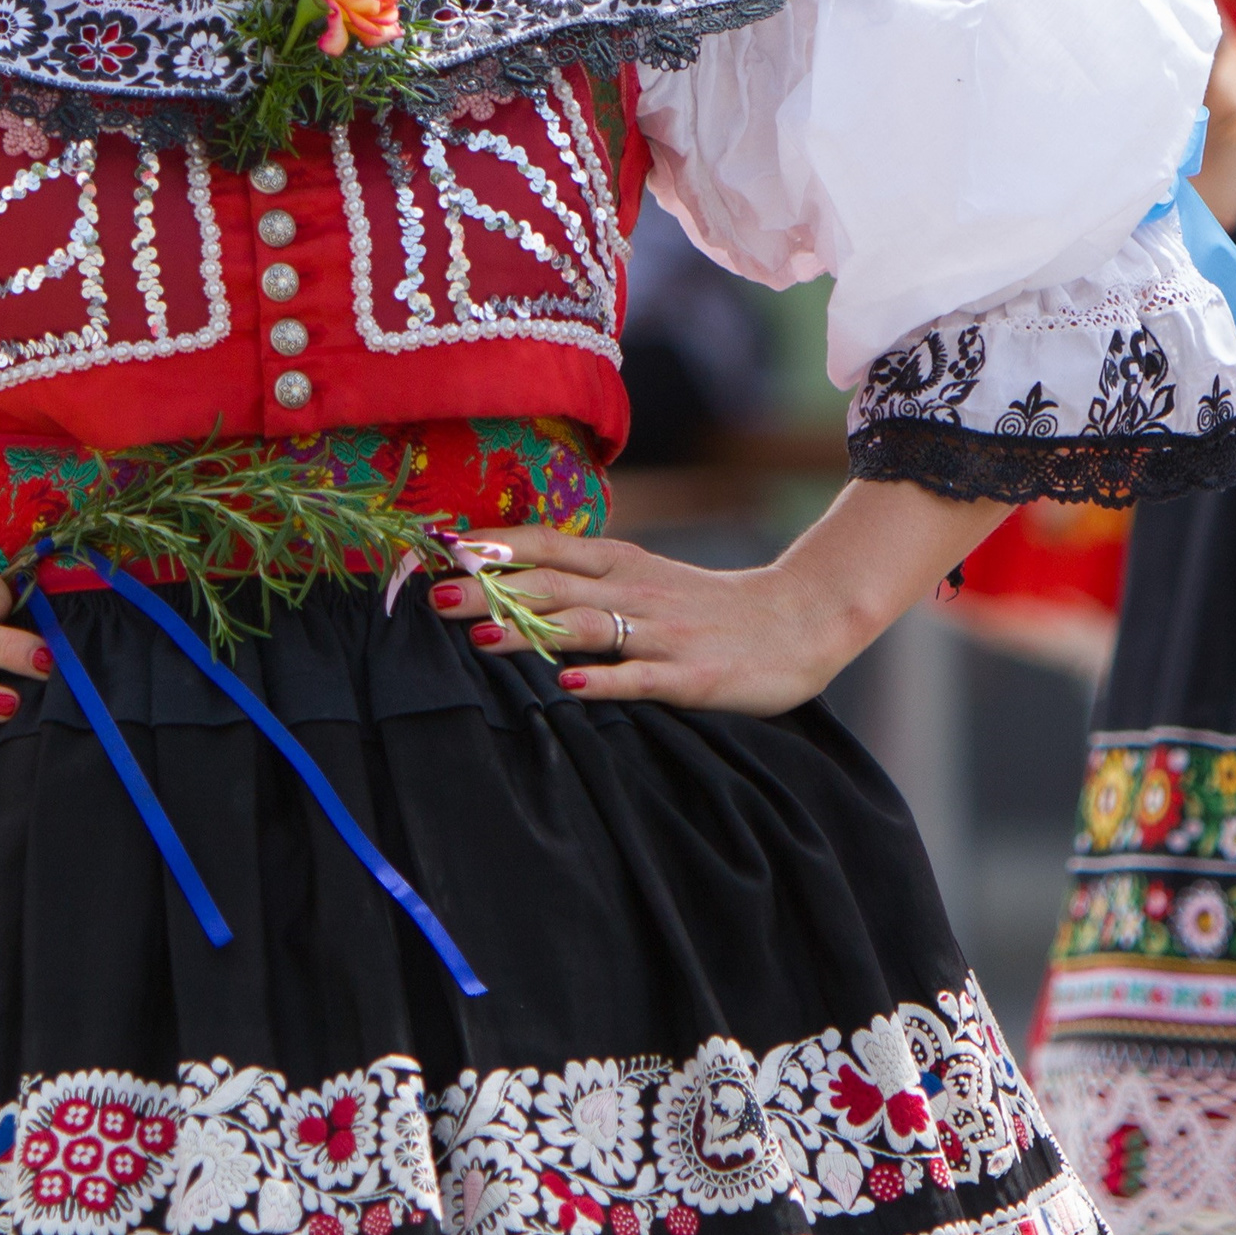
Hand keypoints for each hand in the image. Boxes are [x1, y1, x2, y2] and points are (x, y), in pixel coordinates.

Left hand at [432, 526, 866, 717]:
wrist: (799, 620)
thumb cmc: (709, 606)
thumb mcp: (645, 577)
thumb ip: (586, 579)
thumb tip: (511, 578)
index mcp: (622, 564)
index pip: (547, 547)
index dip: (494, 548)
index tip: (439, 549)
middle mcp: (635, 592)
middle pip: (554, 586)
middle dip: (493, 591)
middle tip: (436, 595)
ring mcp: (663, 634)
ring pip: (590, 627)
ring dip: (535, 631)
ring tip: (484, 638)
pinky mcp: (692, 675)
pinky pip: (641, 679)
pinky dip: (604, 681)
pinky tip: (569, 687)